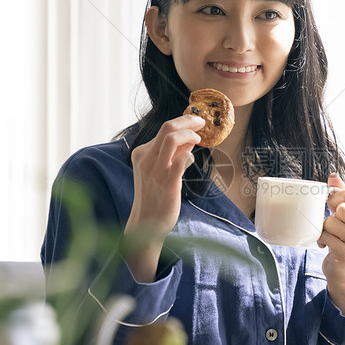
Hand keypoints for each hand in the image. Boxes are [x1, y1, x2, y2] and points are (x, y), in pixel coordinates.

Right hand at [124, 114, 203, 280]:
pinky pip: (181, 160)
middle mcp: (146, 158)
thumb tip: (190, 137)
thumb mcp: (159, 170)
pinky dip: (189, 155)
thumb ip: (172, 154)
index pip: (163, 128)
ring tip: (199, 138)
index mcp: (141, 153)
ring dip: (190, 134)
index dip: (183, 121)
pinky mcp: (167, 182)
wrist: (146, 223)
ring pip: (172, 138)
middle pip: (167, 127)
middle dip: (188, 120)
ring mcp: (155, 170)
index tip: (196, 120)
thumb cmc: (154, 196)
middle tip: (202, 122)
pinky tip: (192, 159)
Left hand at [317, 173, 344, 317]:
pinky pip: (325, 236)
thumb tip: (333, 176)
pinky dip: (322, 240)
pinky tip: (329, 246)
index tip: (333, 206)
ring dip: (326, 230)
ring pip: (331, 223)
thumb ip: (343, 196)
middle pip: (340, 208)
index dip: (335, 198)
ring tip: (333, 237)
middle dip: (332, 216)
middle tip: (335, 226)